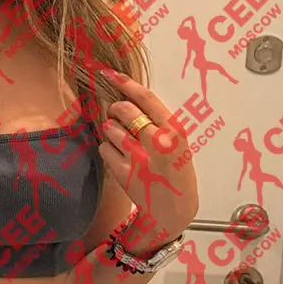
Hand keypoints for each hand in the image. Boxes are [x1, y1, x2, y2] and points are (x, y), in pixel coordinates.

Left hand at [96, 68, 199, 236]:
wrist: (173, 210)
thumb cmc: (175, 172)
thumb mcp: (178, 143)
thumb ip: (158, 121)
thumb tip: (127, 96)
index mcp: (175, 132)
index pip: (146, 98)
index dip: (125, 82)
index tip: (109, 73)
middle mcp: (158, 143)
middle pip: (124, 110)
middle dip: (115, 108)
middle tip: (117, 114)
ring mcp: (139, 158)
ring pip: (110, 128)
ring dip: (111, 130)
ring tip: (123, 141)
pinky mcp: (124, 173)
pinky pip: (104, 148)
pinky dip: (108, 149)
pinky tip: (119, 157)